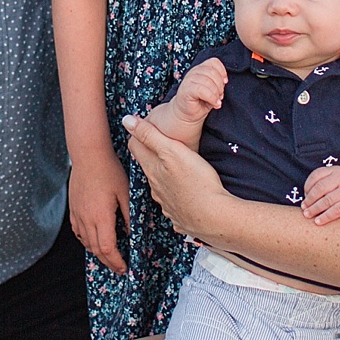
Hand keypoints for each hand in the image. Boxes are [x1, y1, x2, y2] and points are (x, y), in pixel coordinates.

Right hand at [69, 146, 130, 273]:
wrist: (88, 155)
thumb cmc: (109, 171)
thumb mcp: (126, 193)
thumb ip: (129, 216)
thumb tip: (132, 234)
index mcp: (101, 217)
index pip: (108, 249)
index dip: (116, 262)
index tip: (125, 268)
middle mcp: (86, 219)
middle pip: (96, 250)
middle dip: (108, 262)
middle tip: (119, 267)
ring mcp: (77, 214)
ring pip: (86, 242)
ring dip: (98, 252)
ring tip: (109, 255)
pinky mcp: (73, 208)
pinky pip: (78, 231)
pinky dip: (86, 240)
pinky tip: (93, 239)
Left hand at [123, 111, 231, 241]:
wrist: (213, 217)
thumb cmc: (196, 181)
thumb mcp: (172, 150)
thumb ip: (150, 135)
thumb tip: (126, 120)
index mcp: (153, 170)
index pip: (136, 148)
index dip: (140, 136)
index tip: (147, 130)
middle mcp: (156, 188)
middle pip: (149, 168)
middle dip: (154, 158)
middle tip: (165, 149)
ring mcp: (167, 205)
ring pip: (161, 189)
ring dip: (166, 180)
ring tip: (179, 173)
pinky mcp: (180, 219)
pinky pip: (175, 208)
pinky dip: (179, 201)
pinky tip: (188, 198)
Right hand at [166, 59, 227, 123]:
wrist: (186, 114)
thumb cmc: (200, 102)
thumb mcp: (213, 90)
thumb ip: (218, 83)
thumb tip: (224, 82)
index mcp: (201, 69)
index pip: (214, 62)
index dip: (222, 71)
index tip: (225, 83)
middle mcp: (194, 72)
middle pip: (213, 72)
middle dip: (220, 86)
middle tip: (220, 96)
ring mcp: (189, 80)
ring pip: (208, 81)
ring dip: (216, 93)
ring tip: (217, 101)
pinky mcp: (186, 89)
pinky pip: (202, 90)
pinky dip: (211, 97)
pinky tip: (214, 104)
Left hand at [301, 165, 339, 225]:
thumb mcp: (336, 181)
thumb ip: (323, 184)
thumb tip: (304, 199)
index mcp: (336, 170)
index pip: (316, 175)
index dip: (307, 186)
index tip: (304, 196)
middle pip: (320, 188)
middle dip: (309, 199)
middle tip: (303, 208)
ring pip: (327, 200)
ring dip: (315, 209)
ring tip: (307, 215)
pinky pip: (336, 210)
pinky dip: (325, 217)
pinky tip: (318, 221)